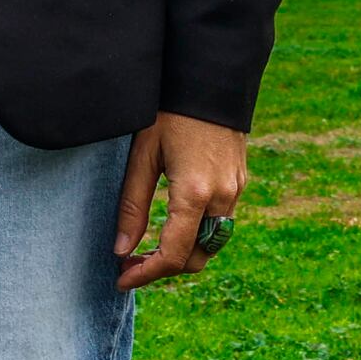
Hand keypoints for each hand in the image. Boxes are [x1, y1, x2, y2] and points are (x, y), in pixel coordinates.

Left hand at [115, 112, 248, 291]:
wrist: (211, 79)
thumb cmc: (170, 112)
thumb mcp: (143, 156)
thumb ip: (132, 205)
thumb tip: (121, 250)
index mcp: (195, 194)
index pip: (173, 255)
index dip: (146, 274)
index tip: (121, 280)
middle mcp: (222, 198)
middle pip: (197, 258)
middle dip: (164, 269)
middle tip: (130, 265)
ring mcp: (235, 190)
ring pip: (212, 244)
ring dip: (182, 254)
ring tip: (147, 248)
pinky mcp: (239, 181)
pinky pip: (221, 223)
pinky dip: (197, 235)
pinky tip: (172, 225)